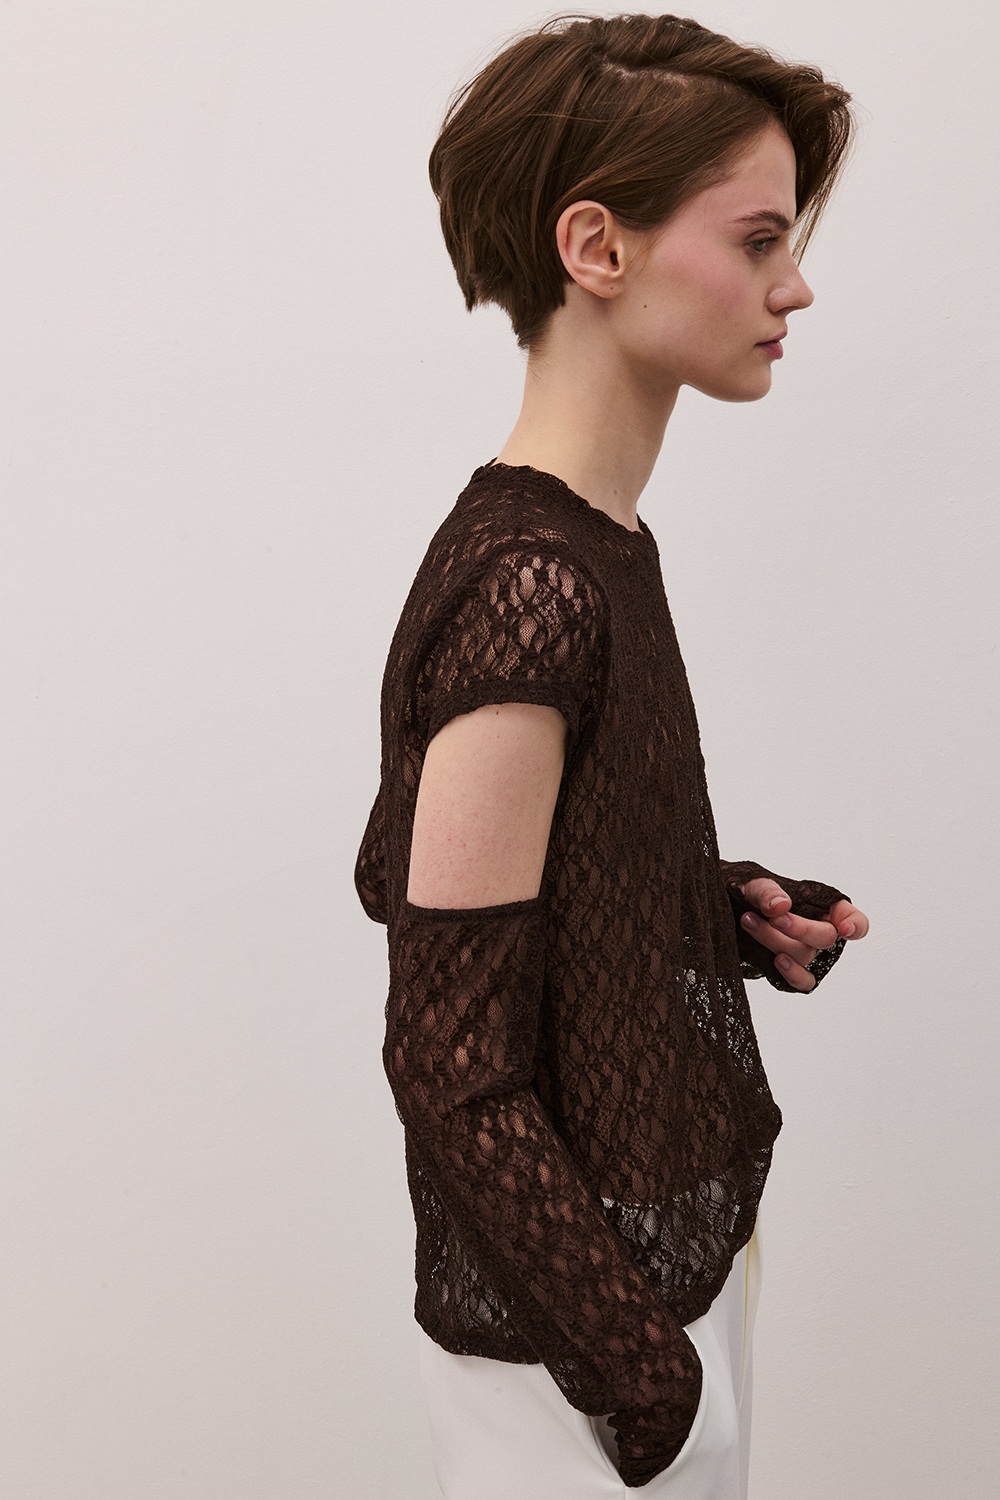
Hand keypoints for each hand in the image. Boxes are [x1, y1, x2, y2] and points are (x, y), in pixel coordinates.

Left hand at [738, 878, 869, 993]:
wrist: (725, 913)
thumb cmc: (746, 894)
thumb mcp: (752, 884)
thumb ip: (767, 891)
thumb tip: (780, 906)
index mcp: (821, 905)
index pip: (851, 916)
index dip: (856, 924)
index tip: (845, 929)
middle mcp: (818, 930)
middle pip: (826, 938)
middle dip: (800, 928)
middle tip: (774, 917)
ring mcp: (806, 952)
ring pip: (804, 955)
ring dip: (775, 940)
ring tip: (748, 920)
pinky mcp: (791, 970)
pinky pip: (804, 982)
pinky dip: (792, 974)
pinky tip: (776, 961)